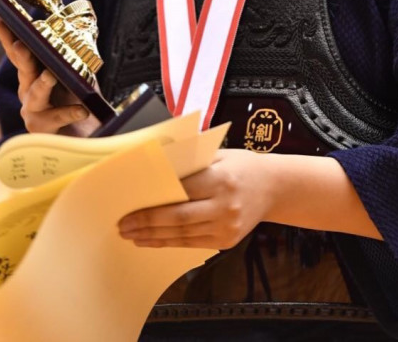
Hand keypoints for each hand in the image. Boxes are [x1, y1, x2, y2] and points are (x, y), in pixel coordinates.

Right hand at [0, 21, 98, 135]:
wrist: (85, 139)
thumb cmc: (80, 104)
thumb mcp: (79, 79)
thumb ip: (75, 62)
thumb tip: (81, 34)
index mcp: (32, 77)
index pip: (20, 55)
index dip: (10, 39)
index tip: (1, 23)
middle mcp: (28, 93)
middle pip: (24, 72)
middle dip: (22, 58)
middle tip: (23, 46)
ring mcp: (33, 112)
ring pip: (35, 96)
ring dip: (42, 84)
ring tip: (50, 75)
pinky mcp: (43, 130)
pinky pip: (57, 118)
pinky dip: (70, 112)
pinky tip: (83, 110)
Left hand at [117, 148, 273, 249]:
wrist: (274, 187)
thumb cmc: (242, 166)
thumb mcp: (218, 155)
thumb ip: (190, 162)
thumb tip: (155, 167)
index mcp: (221, 178)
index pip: (180, 191)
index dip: (153, 200)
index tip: (130, 203)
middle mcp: (224, 205)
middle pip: (178, 217)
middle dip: (147, 222)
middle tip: (123, 224)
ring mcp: (227, 227)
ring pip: (182, 235)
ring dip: (153, 236)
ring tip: (132, 235)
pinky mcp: (227, 241)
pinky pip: (192, 244)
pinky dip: (169, 242)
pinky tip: (153, 240)